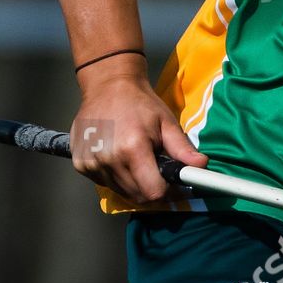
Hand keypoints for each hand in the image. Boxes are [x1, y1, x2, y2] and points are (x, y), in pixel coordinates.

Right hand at [71, 59, 206, 203]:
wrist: (107, 87)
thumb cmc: (140, 103)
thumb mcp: (166, 122)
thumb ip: (183, 148)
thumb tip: (202, 166)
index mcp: (132, 149)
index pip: (153, 192)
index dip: (167, 192)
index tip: (173, 184)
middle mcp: (108, 159)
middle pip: (137, 195)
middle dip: (152, 188)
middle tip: (157, 169)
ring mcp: (90, 163)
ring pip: (120, 191)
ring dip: (133, 183)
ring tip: (138, 159)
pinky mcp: (80, 164)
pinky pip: (104, 183)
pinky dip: (116, 177)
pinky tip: (120, 158)